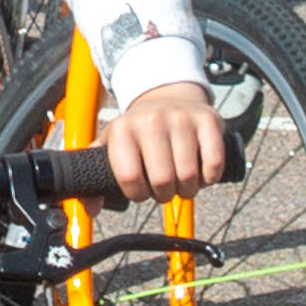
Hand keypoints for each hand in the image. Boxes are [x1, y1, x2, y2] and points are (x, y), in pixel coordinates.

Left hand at [99, 79, 230, 202]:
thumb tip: (91, 209)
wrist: (168, 96)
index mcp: (122, 130)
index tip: (141, 190)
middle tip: (164, 187)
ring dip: (188, 189)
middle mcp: (150, 121)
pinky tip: (201, 172)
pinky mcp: (207, 120)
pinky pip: (214, 164)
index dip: (138, 194)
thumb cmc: (138, 131)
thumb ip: (96, 176)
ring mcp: (181, 119)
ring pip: (189, 176)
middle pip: (162, 181)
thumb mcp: (110, 145)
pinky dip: (210, 178)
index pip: (129, 178)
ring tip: (181, 180)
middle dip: (164, 194)